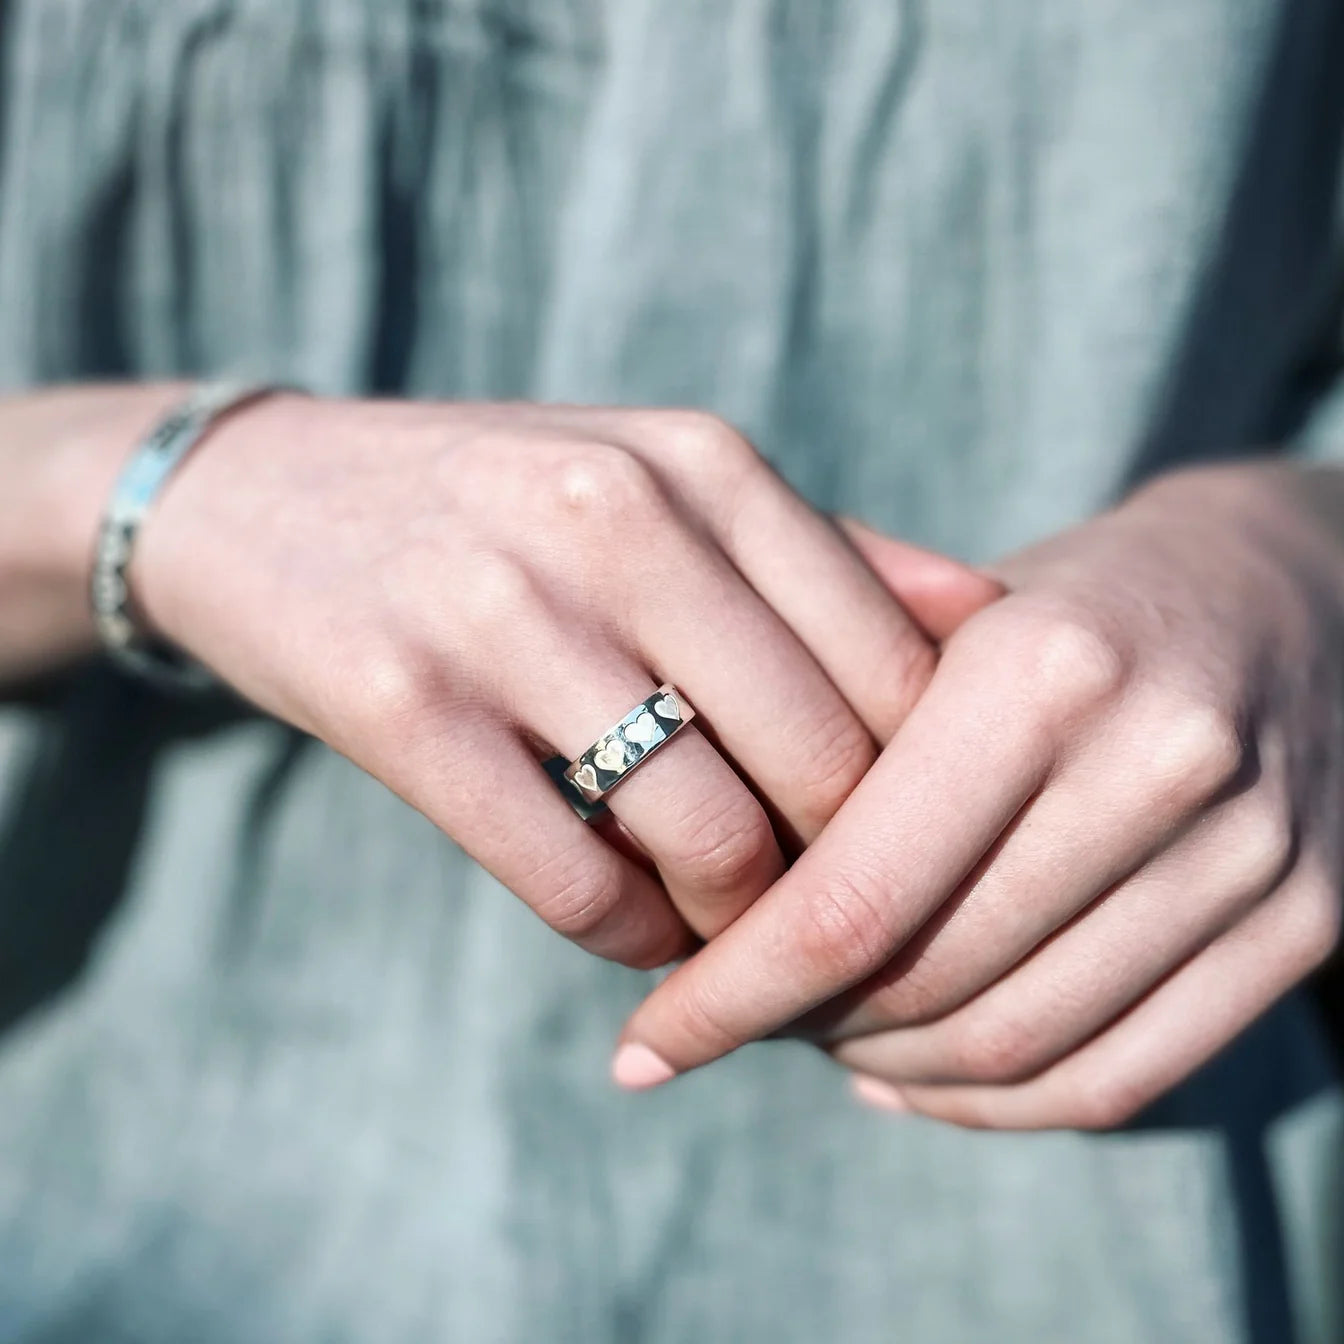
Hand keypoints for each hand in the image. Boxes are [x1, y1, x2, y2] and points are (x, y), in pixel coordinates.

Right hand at [131, 393, 999, 966]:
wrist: (260, 495)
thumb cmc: (503, 507)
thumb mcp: (665, 482)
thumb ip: (826, 550)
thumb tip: (988, 618)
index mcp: (705, 461)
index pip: (893, 666)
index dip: (921, 789)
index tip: (899, 845)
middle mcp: (616, 516)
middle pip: (819, 761)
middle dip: (841, 872)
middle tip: (823, 915)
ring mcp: (503, 608)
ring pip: (707, 832)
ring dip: (737, 920)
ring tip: (725, 922)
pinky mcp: (401, 702)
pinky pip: (573, 879)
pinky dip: (628, 935)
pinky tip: (632, 926)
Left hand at [614, 464, 1343, 1126]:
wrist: (1281, 595)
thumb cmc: (1060, 607)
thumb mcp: (934, 614)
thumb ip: (809, 717)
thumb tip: (669, 874)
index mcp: (1042, 668)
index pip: (854, 895)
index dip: (732, 991)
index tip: (646, 1042)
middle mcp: (1160, 760)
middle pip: (929, 983)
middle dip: (801, 1027)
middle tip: (732, 1018)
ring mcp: (1252, 853)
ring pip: (1017, 1045)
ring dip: (887, 1069)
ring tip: (816, 1039)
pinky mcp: (1307, 922)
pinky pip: (1117, 1079)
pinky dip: (990, 1107)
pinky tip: (909, 1078)